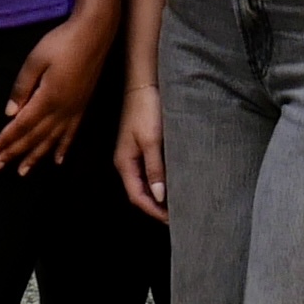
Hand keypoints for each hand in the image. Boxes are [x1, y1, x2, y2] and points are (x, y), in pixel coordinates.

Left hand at [0, 11, 111, 172]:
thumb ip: (22, 87)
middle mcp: (62, 109)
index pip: (22, 126)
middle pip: (35, 137)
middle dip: (16, 153)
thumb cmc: (62, 42)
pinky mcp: (82, 106)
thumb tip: (10, 114)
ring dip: (36, 157)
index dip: (7, 139)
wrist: (95, 34)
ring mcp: (74, 109)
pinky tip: (58, 159)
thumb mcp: (35, 59)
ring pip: (52, 140)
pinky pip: (71, 133)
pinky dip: (63, 148)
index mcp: (48, 98)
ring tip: (23, 171)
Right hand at [116, 76, 170, 223]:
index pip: (137, 196)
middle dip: (156, 207)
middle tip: (178, 216)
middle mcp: (126, 161)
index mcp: (124, 163)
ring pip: (146, 182)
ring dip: (159, 195)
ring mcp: (134, 154)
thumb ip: (155, 168)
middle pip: (140, 192)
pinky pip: (150, 170)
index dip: (153, 211)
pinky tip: (174, 183)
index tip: (172, 220)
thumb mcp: (152, 140)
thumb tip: (159, 196)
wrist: (144, 83)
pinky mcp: (143, 146)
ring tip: (179, 203)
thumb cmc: (146, 109)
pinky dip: (161, 181)